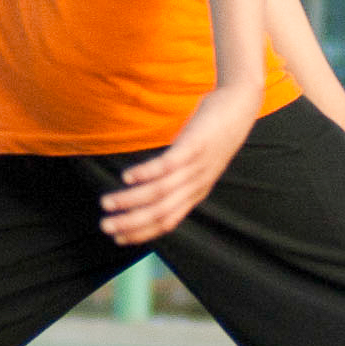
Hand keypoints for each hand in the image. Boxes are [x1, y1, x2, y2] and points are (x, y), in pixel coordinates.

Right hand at [100, 81, 264, 245]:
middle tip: (105, 227)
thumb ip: (179, 176)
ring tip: (106, 203)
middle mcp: (196, 184)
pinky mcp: (194, 145)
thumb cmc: (213, 134)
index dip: (141, 232)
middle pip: (160, 212)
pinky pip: (168, 164)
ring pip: (160, 191)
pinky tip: (127, 177)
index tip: (117, 238)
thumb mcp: (198, 162)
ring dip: (130, 200)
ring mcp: (196, 166)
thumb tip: (153, 183)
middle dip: (131, 223)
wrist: (240, 107)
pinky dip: (146, 173)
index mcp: (196, 192)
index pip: (167, 222)